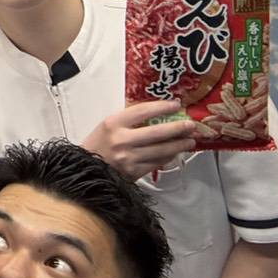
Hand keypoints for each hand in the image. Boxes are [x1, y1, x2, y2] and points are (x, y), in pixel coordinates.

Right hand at [82, 100, 196, 179]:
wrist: (86, 168)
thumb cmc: (98, 144)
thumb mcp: (108, 126)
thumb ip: (129, 119)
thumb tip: (156, 112)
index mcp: (113, 123)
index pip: (142, 111)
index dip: (162, 107)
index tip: (175, 105)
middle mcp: (122, 140)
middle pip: (157, 132)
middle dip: (177, 128)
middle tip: (191, 125)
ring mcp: (129, 157)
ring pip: (161, 150)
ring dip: (178, 145)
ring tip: (190, 141)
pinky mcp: (134, 172)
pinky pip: (157, 163)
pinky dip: (168, 157)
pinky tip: (175, 153)